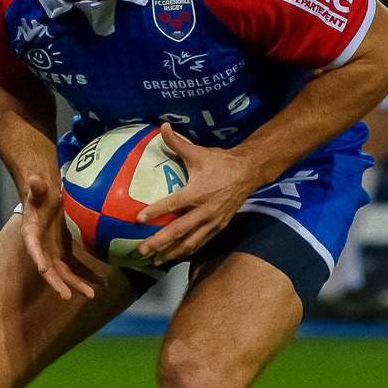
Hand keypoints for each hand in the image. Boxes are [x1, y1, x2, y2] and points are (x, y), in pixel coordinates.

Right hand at [20, 171, 106, 301]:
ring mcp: (54, 252)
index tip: (43, 270)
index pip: (33, 248)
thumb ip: (36, 187)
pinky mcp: (65, 252)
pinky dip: (88, 275)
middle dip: (58, 283)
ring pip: (65, 273)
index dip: (38, 259)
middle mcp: (41, 248)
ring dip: (77, 284)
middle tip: (68, 296)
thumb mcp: (37, 189)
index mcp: (31, 234)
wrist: (46, 199)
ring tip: (91, 295)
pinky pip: (77, 267)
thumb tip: (34, 180)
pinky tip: (102, 282)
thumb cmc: (40, 193)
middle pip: (49, 269)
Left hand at [135, 124, 266, 265]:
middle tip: (141, 250)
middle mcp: (204, 211)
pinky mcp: (218, 227)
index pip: (173, 204)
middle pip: (179, 231)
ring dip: (172, 253)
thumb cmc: (220, 162)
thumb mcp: (199, 152)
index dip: (156, 211)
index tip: (138, 219)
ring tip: (154, 261)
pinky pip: (201, 242)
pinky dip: (187, 251)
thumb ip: (178, 142)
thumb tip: (162, 126)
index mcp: (197, 193)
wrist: (249, 173)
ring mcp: (213, 222)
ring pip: (190, 242)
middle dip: (159, 242)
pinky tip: (174, 257)